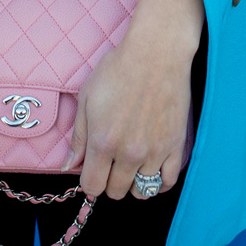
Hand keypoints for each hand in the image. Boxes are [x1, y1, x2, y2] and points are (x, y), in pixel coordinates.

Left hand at [63, 23, 193, 199]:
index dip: (89, 181)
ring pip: (142, 190)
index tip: (92, 171)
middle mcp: (129, 153)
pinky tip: (151, 172)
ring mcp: (155, 151)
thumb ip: (78, 137)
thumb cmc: (118, 70)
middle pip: (116, 191)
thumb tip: (70, 165)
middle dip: (109, 182)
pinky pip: (168, 182)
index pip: (93, 186)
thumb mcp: (87, 99)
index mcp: (103, 142)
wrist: (155, 54)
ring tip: (130, 166)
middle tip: (111, 164)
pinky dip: (158, 183)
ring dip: (133, 182)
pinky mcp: (175, 146)